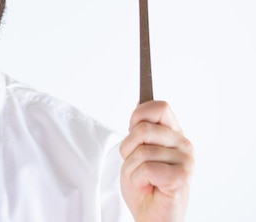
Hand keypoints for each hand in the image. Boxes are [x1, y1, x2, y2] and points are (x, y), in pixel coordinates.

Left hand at [120, 101, 193, 221]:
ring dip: (131, 168)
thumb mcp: (136, 151)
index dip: (139, 114)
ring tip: (142, 179)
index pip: (160, 107)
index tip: (132, 128)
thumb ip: (141, 130)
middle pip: (143, 129)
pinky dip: (138, 179)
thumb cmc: (145, 186)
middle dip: (128, 149)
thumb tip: (140, 103)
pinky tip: (148, 187)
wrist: (151, 216)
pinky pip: (146, 168)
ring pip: (141, 151)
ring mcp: (186, 161)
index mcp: (174, 135)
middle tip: (136, 165)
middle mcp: (184, 145)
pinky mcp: (181, 178)